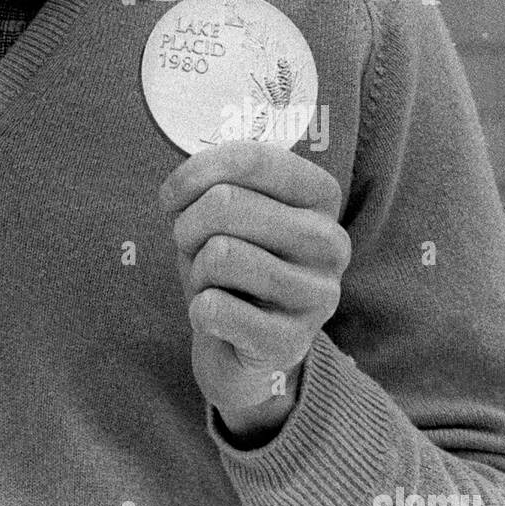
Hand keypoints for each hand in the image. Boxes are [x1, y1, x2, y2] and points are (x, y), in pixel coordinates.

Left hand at [160, 141, 350, 443]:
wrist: (242, 347)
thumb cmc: (232, 262)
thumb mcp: (226, 210)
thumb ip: (216, 182)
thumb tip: (186, 182)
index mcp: (321, 195)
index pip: (250, 158)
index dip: (193, 173)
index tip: (173, 197)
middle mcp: (330, 242)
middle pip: (226, 202)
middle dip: (188, 224)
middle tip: (192, 246)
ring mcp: (317, 296)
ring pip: (220, 254)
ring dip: (197, 269)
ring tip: (214, 283)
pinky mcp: (290, 343)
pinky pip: (215, 308)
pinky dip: (199, 310)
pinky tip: (218, 317)